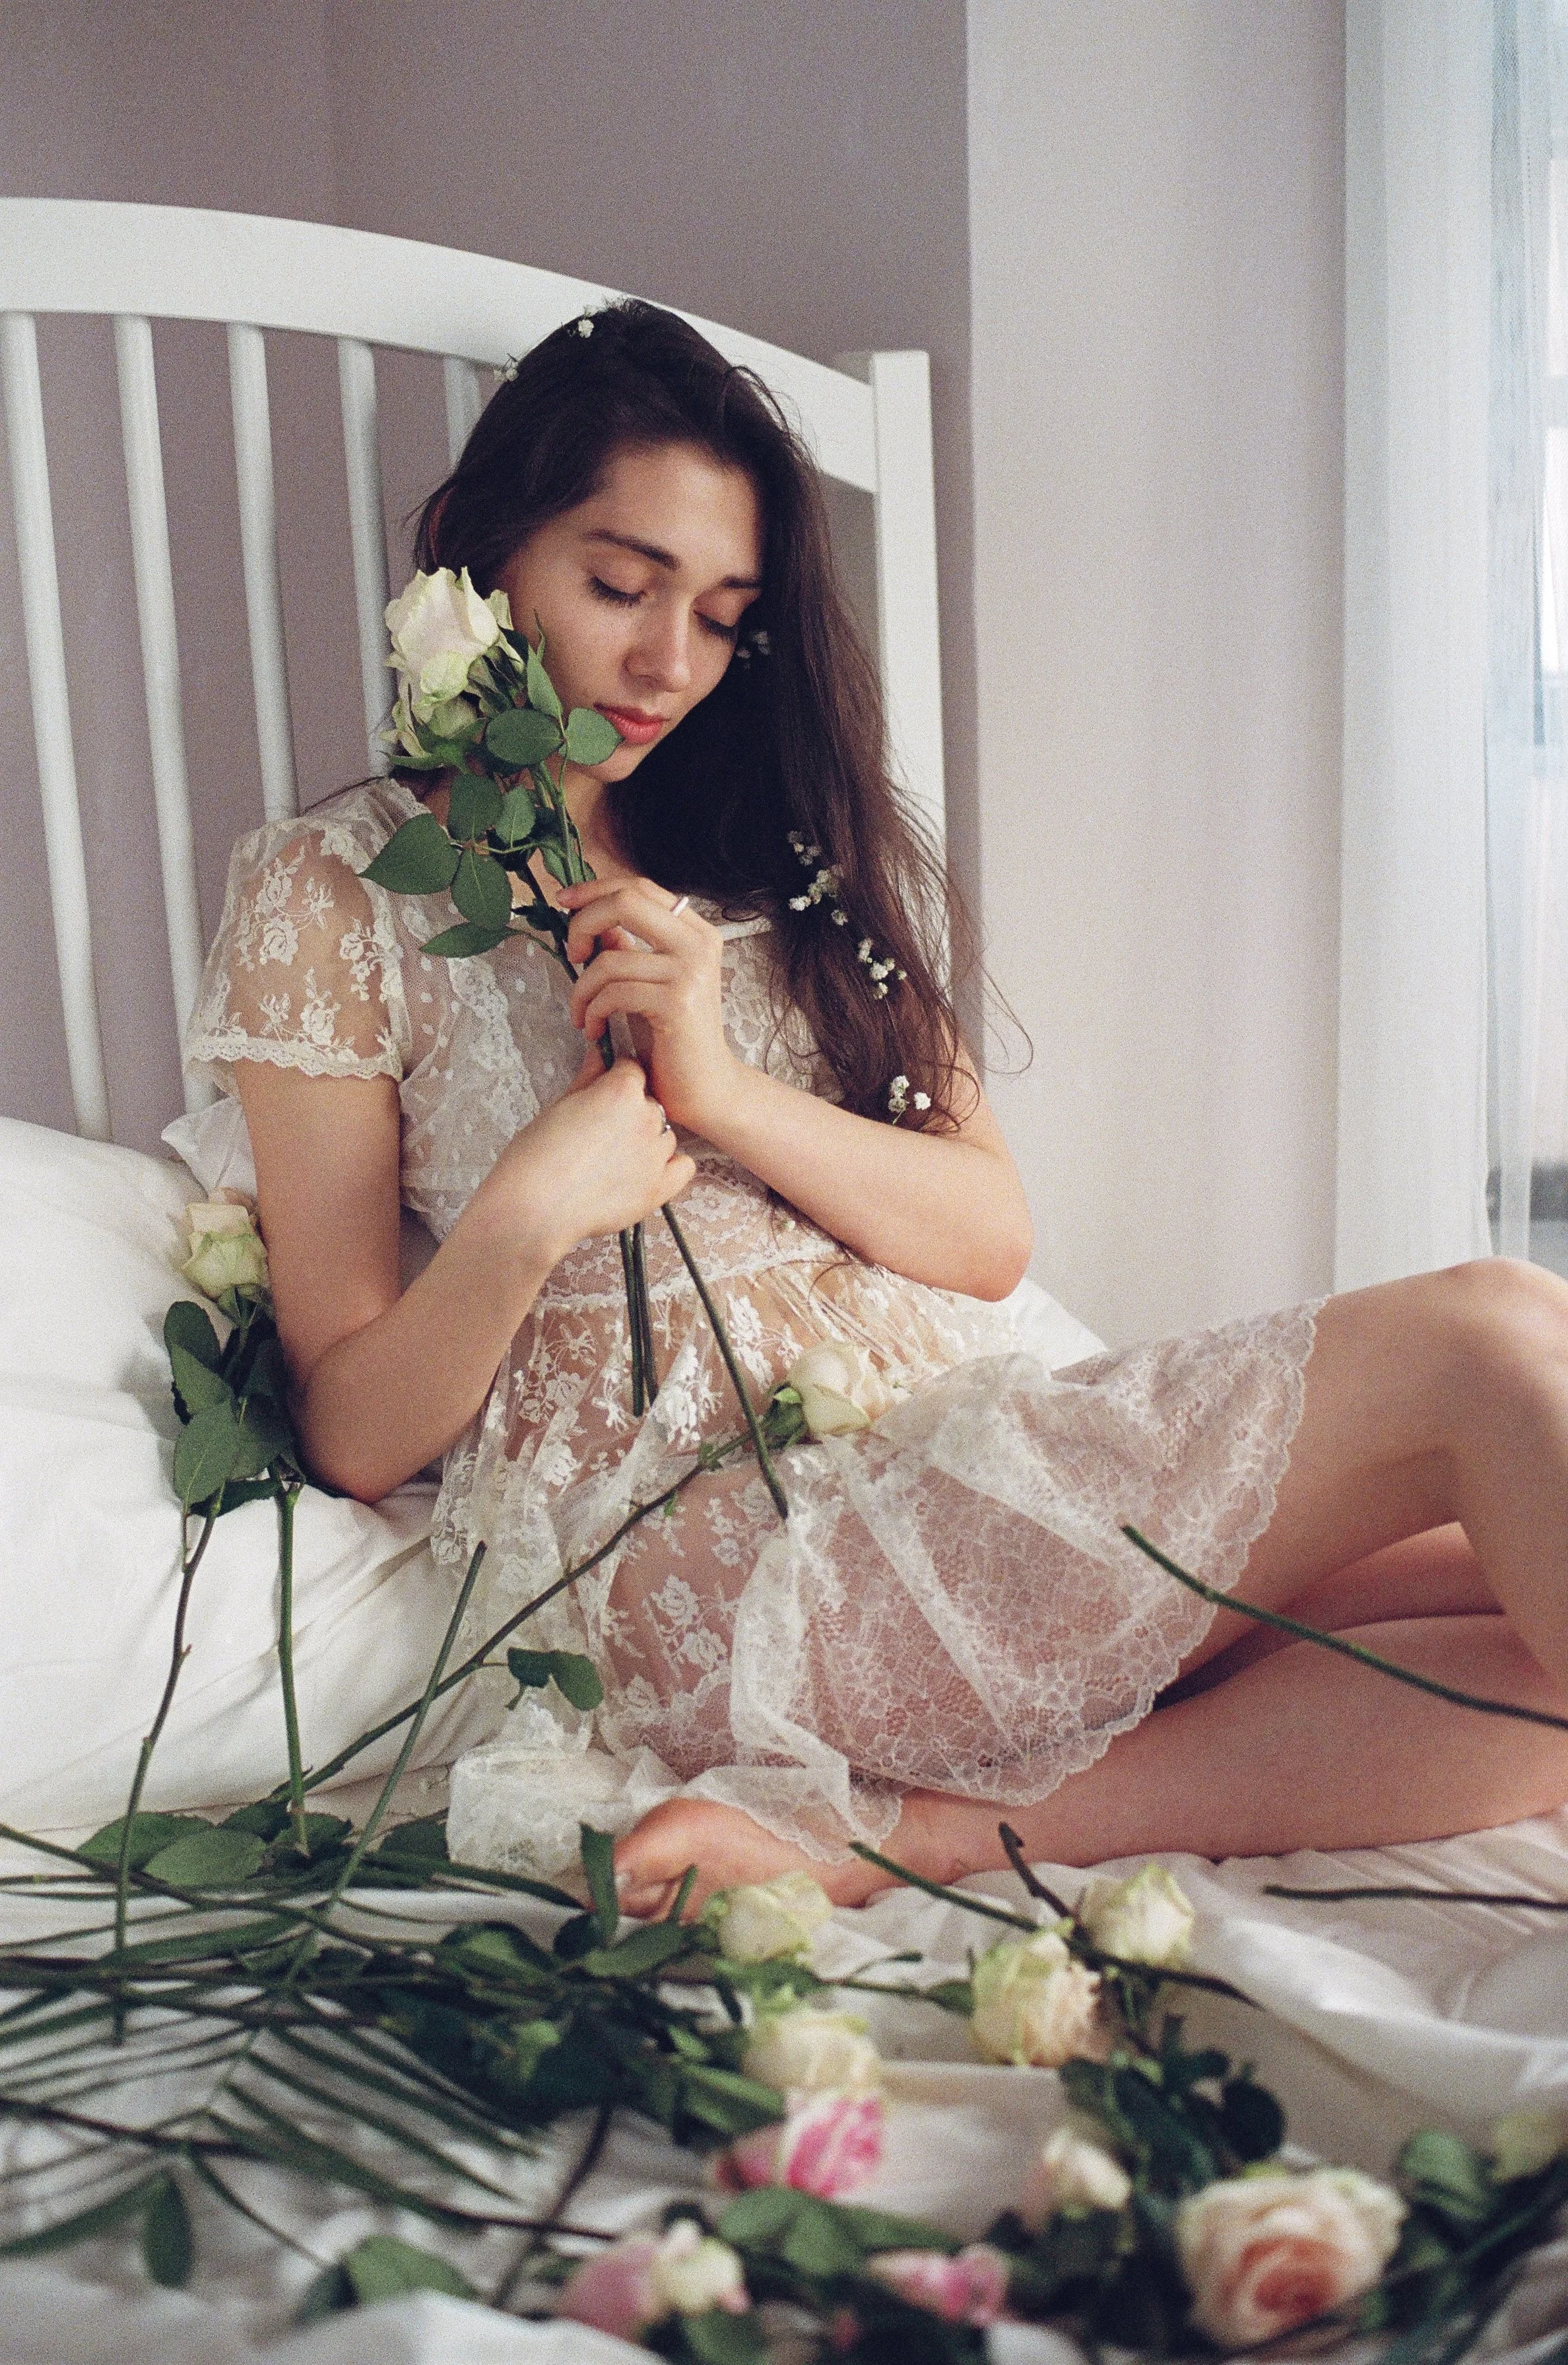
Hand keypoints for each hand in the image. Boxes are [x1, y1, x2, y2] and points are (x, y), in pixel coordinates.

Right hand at [476, 1048, 694, 1266]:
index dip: (617, 1080)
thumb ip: (588, 1079)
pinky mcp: (659, 1189)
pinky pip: (683, 1167)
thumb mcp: (559, 1106)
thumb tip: (599, 1057)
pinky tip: (646, 1172)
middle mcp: (646, 1119)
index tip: (605, 1092)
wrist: (534, 1206)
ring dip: (648, 1140)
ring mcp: (656, 1155)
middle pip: (650, 1104)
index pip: (632, 1070)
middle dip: (631, 1112)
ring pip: (665, 1136)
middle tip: (602, 1132)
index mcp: (621, 1092)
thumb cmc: (537, 1157)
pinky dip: (670, 1167)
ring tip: (616, 1158)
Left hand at [559, 878, 738, 1134]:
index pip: (639, 887)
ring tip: (581, 1014)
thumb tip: (594, 922)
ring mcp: (690, 971)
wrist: (706, 1088)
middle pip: (625, 902)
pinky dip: (591, 1011)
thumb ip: (628, 949)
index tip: (563, 901)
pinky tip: (592, 1030)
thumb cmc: (673, 1039)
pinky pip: (613, 992)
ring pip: (610, 958)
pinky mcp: (677, 1002)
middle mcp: (699, 944)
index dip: (595, 889)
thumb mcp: (646, 984)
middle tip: (571, 954)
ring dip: (581, 989)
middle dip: (583, 923)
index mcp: (696, 932)